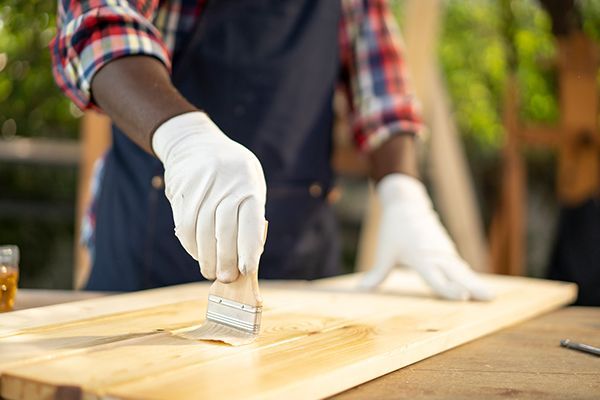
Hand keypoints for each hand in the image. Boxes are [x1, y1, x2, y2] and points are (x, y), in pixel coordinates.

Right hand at [153, 112, 266, 282]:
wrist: (195, 142)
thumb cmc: (232, 173)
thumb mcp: (249, 183)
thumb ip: (250, 215)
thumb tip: (248, 255)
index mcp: (248, 184)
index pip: (249, 223)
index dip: (248, 250)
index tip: (246, 270)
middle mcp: (225, 185)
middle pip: (223, 231)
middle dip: (225, 259)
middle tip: (226, 278)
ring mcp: (201, 188)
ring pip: (201, 231)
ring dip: (206, 257)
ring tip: (211, 272)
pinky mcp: (181, 192)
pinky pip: (184, 225)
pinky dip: (191, 246)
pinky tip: (198, 254)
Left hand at [359, 173, 493, 300]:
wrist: (407, 204)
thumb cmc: (395, 229)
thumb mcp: (385, 252)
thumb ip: (377, 274)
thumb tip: (359, 291)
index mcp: (421, 256)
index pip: (437, 277)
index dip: (449, 289)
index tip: (463, 297)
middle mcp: (436, 255)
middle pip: (457, 274)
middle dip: (473, 287)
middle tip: (490, 299)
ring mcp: (444, 252)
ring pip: (462, 271)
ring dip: (476, 283)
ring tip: (490, 297)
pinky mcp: (446, 250)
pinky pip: (460, 266)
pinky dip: (471, 276)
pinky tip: (479, 288)